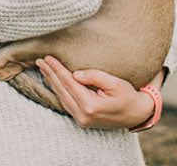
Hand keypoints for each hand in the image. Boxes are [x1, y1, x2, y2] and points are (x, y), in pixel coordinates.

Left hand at [35, 56, 154, 128]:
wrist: (137, 115)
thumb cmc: (128, 97)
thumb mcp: (116, 83)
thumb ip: (95, 76)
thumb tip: (76, 73)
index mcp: (90, 106)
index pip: (69, 83)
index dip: (57, 69)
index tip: (48, 57)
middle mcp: (82, 115)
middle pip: (61, 90)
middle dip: (50, 74)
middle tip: (39, 60)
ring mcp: (81, 120)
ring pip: (61, 97)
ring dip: (51, 81)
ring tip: (43, 68)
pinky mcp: (82, 119)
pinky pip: (66, 102)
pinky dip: (58, 90)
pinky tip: (53, 81)